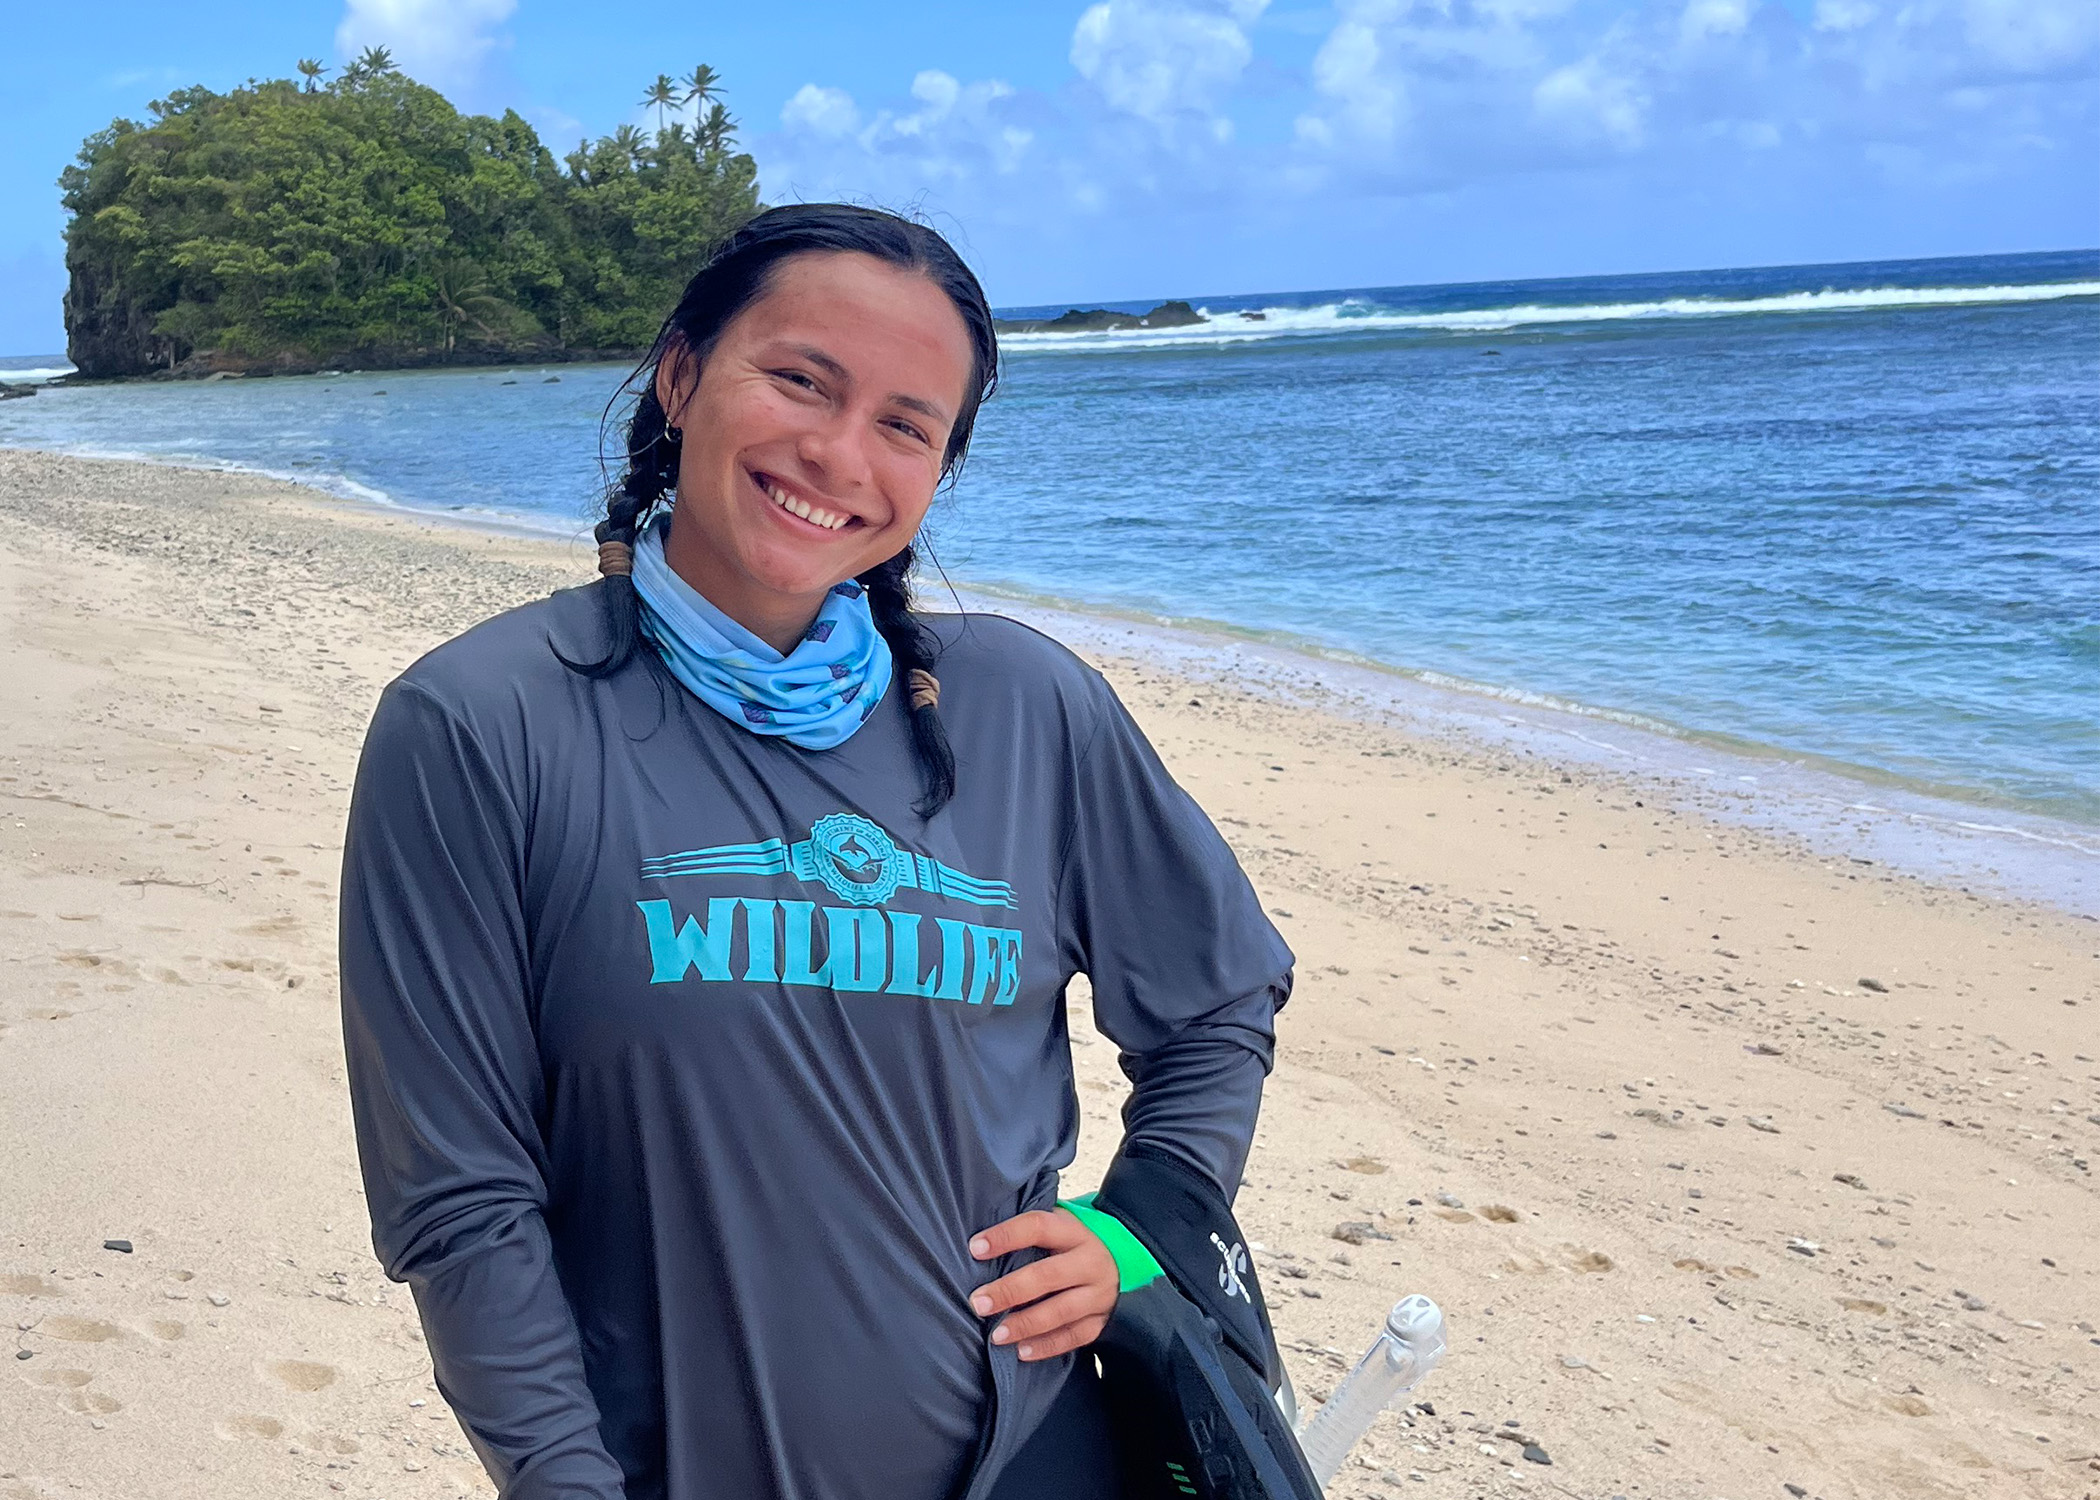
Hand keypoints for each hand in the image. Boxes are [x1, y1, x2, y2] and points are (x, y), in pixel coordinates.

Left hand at [967, 1208, 1117, 1361]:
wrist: (1122, 1264)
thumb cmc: (1072, 1245)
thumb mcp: (1059, 1227)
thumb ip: (1028, 1233)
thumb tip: (978, 1244)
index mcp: (1074, 1232)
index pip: (1038, 1227)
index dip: (1006, 1236)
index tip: (975, 1247)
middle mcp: (1089, 1261)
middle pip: (1047, 1275)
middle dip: (1010, 1290)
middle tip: (979, 1303)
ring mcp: (1099, 1293)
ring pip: (1061, 1310)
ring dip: (1026, 1323)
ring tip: (997, 1335)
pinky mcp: (1101, 1320)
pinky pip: (1075, 1336)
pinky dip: (1048, 1345)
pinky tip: (1022, 1351)